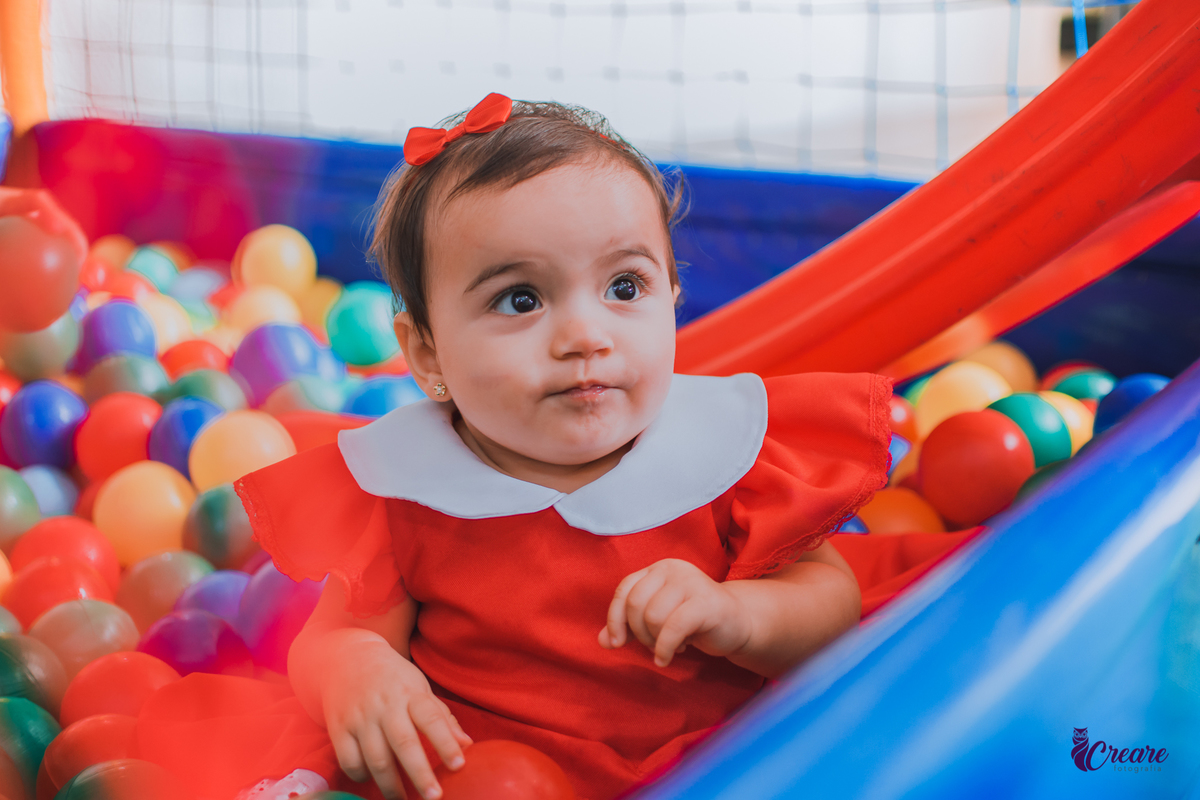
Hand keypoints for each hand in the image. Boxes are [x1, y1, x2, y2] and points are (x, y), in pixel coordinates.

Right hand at [321, 633, 471, 799]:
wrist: (346, 659)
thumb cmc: (393, 678)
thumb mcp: (420, 688)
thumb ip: (442, 717)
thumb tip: (467, 745)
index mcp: (410, 694)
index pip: (432, 719)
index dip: (446, 743)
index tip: (459, 765)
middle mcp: (385, 706)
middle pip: (404, 744)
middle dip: (420, 774)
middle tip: (434, 796)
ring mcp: (360, 717)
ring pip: (376, 759)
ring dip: (391, 785)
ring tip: (404, 799)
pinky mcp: (339, 728)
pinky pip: (349, 760)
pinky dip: (361, 775)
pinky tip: (373, 780)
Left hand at [598, 558, 751, 667]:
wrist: (737, 624)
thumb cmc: (693, 621)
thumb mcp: (657, 622)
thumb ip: (630, 628)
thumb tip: (602, 641)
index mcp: (658, 569)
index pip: (624, 590)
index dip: (615, 619)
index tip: (617, 643)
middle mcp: (672, 569)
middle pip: (636, 604)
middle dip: (639, 633)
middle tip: (654, 644)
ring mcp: (691, 582)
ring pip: (653, 617)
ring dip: (655, 641)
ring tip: (670, 645)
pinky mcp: (706, 601)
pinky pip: (672, 628)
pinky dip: (665, 648)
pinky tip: (668, 657)